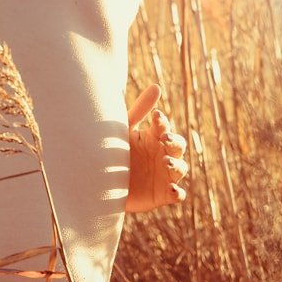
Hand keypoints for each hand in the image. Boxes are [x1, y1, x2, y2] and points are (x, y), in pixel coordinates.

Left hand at [125, 84, 188, 212]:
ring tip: (166, 162)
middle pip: (178, 146)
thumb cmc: (113, 151)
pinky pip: (177, 194)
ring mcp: (164, 175)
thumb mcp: (125, 130)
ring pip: (181, 168)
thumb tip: (157, 87)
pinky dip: (177, 192)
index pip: (164, 127)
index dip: (162, 122)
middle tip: (165, 138)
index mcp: (153, 137)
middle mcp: (162, 154)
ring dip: (176, 165)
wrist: (100, 183)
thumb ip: (140, 111)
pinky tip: (172, 189)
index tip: (155, 117)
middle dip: (175, 142)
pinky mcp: (162, 194)